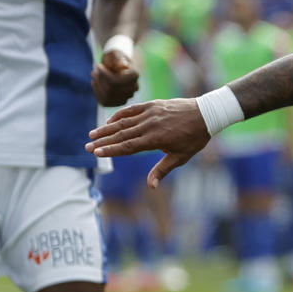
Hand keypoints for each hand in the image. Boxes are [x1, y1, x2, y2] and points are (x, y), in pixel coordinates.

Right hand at [87, 98, 210, 185]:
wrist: (206, 114)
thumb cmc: (194, 138)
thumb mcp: (180, 157)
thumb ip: (162, 170)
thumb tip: (151, 186)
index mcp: (155, 139)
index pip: (128, 146)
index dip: (111, 150)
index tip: (96, 152)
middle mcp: (150, 124)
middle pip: (121, 134)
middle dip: (103, 141)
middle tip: (86, 146)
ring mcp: (150, 113)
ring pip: (124, 121)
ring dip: (107, 128)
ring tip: (92, 134)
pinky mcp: (153, 104)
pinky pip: (132, 110)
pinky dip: (120, 115)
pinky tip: (110, 121)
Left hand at [91, 46, 138, 106]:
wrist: (115, 64)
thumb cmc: (114, 57)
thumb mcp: (114, 54)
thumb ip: (118, 58)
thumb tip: (122, 66)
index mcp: (134, 75)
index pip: (116, 81)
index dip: (104, 75)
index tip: (97, 66)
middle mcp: (134, 87)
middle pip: (111, 89)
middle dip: (99, 80)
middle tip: (94, 72)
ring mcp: (127, 96)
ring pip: (107, 96)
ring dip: (97, 86)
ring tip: (94, 76)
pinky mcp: (119, 102)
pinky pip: (104, 102)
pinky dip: (97, 92)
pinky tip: (95, 84)